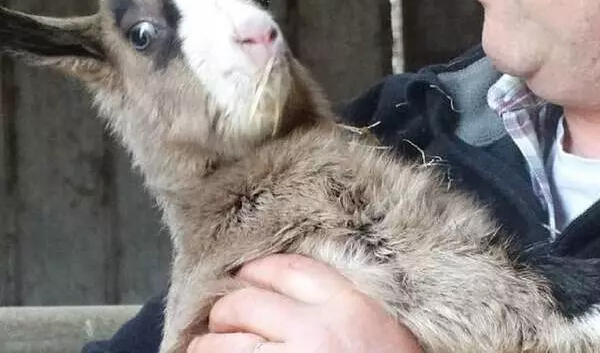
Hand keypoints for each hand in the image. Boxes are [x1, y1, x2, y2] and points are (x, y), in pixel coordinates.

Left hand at [187, 254, 422, 351]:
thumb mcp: (380, 326)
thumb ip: (344, 304)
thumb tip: (297, 294)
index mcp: (349, 305)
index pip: (291, 269)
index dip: (260, 269)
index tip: (247, 274)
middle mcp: (316, 329)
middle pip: (249, 300)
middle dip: (227, 307)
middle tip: (222, 317)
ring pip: (227, 340)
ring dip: (209, 342)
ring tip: (206, 345)